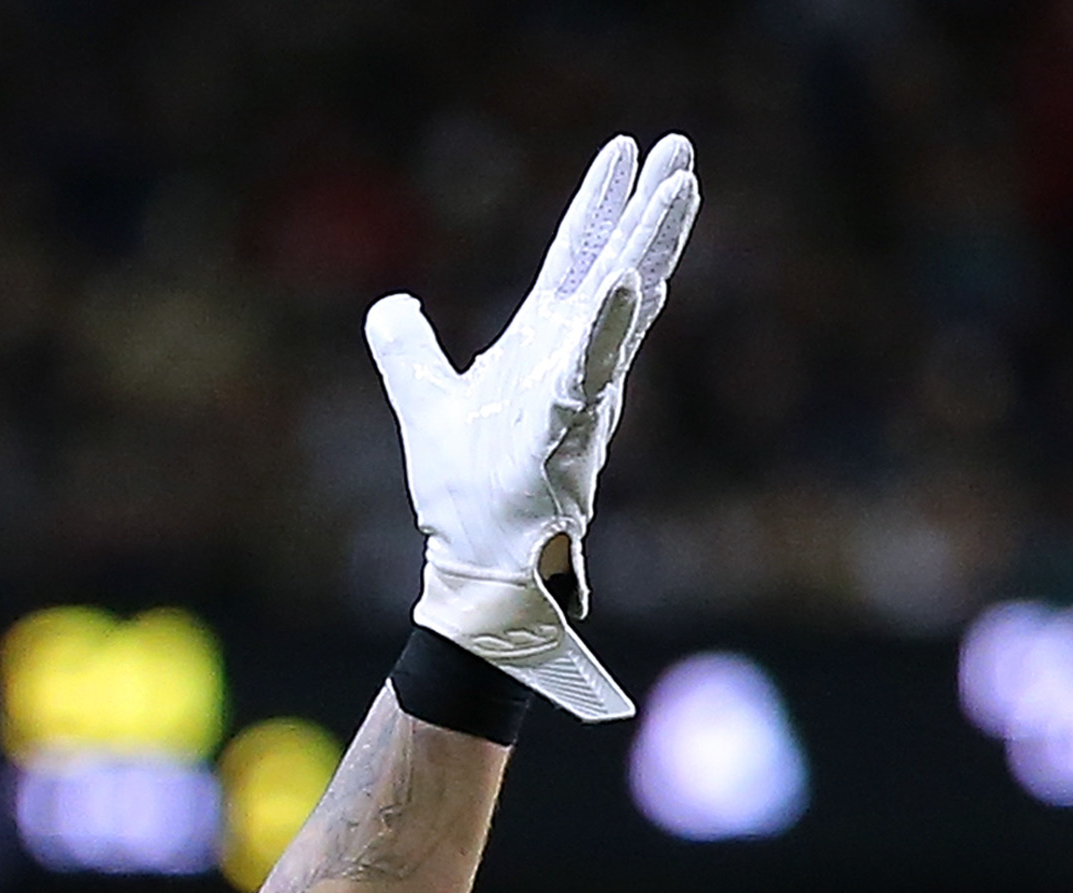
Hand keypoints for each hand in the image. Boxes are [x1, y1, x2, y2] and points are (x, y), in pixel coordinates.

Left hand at [366, 134, 700, 721]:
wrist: (477, 564)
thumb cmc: (469, 493)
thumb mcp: (425, 401)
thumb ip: (408, 351)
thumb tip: (390, 304)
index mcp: (542, 347)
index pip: (574, 260)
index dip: (597, 206)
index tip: (627, 150)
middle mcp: (570, 361)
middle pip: (613, 266)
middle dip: (646, 208)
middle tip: (682, 147)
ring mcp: (577, 394)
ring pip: (622, 307)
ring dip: (650, 248)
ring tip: (680, 190)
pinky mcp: (568, 432)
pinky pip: (593, 373)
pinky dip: (607, 329)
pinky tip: (630, 285)